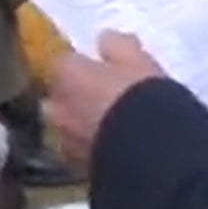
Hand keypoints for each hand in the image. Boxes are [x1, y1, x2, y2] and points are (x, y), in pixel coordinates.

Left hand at [44, 32, 165, 169]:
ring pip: (65, 128)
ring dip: (78, 125)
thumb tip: (106, 40)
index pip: (62, 63)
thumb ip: (117, 45)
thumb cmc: (142, 97)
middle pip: (57, 98)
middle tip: (97, 98)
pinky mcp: (78, 168)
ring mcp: (65, 140)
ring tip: (105, 127)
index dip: (79, 66)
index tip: (95, 68)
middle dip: (71, 98)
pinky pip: (80, 152)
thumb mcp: (138, 60)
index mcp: (66, 74)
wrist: (151, 152)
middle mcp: (57, 107)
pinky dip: (90, 148)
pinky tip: (110, 148)